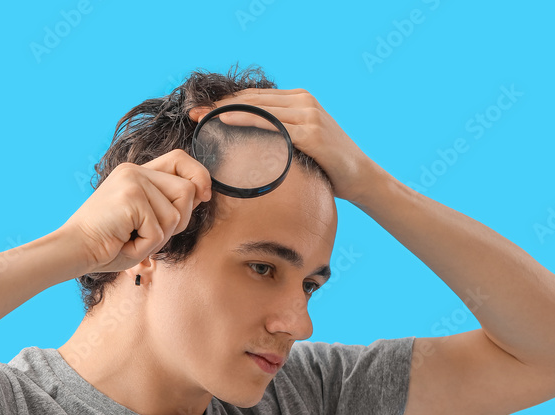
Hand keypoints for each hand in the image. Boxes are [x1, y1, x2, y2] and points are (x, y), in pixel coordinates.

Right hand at [58, 149, 211, 273]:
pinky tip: (123, 242)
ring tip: (131, 238)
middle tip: (150, 234)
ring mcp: (132, 182)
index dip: (199, 176)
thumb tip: (201, 193)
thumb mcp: (143, 220)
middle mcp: (135, 171)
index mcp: (136, 173)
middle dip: (179, 220)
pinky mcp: (131, 198)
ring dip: (158, 238)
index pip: (180, 159)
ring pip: (176, 214)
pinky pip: (158, 231)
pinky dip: (144, 247)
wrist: (74, 250)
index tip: (204, 196)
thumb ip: (166, 204)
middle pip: (187, 189)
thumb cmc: (107, 243)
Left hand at [189, 88, 377, 203]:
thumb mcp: (301, 143)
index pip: (255, 97)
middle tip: (194, 113)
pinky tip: (227, 123)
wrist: (360, 177)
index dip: (226, 102)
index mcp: (300, 100)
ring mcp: (309, 115)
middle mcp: (304, 102)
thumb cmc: (327, 165)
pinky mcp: (312, 133)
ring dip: (228, 112)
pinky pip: (273, 125)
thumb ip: (280, 135)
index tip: (201, 110)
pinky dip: (247, 121)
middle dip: (220, 105)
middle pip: (253, 99)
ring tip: (204, 118)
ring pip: (260, 108)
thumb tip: (249, 145)